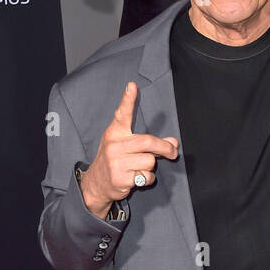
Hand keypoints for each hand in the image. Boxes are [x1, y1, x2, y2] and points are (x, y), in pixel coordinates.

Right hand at [78, 81, 178, 216]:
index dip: (128, 100)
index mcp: (114, 133)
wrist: (97, 183)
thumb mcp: (124, 146)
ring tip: (139, 167)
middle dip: (165, 147)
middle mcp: (114, 145)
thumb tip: (173, 142)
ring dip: (150, 166)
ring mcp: (116, 162)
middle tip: (173, 151)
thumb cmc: (114, 161)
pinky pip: (146, 176)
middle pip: (148, 141)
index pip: (122, 114)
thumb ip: (147, 142)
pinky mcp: (121, 178)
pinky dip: (147, 178)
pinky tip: (136, 177)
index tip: (132, 86)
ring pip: (149, 161)